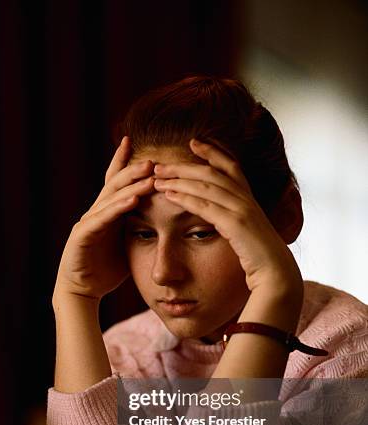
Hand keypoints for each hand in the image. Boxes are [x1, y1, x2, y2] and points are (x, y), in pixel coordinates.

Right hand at [54, 137, 154, 300]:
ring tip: (149, 176)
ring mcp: (88, 222)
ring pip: (111, 198)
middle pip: (115, 184)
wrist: (82, 291)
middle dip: (133, 170)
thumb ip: (141, 229)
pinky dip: (118, 208)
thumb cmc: (106, 269)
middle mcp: (96, 212)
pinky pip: (102, 219)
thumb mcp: (128, 245)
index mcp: (107, 212)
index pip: (115, 182)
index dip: (124, 161)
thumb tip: (167, 219)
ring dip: (131, 186)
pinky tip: (132, 201)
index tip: (134, 142)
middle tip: (154, 159)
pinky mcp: (82, 236)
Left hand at [153, 139, 301, 297]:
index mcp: (249, 198)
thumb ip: (235, 219)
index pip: (230, 166)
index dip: (212, 152)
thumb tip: (221, 216)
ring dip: (179, 180)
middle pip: (211, 173)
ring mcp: (242, 210)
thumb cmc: (259, 255)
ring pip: (206, 187)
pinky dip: (185, 198)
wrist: (276, 272)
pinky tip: (169, 195)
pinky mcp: (236, 224)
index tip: (193, 142)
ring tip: (157, 179)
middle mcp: (246, 199)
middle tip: (159, 165)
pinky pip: (205, 206)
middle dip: (183, 167)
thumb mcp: (247, 230)